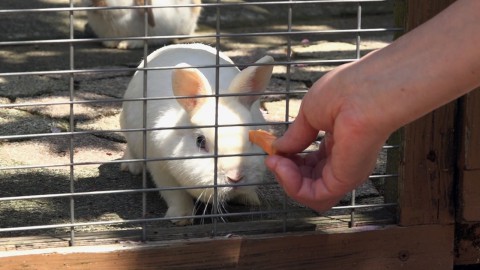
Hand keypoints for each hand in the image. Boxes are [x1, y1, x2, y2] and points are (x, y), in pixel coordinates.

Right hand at [265, 65, 389, 211]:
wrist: (363, 92)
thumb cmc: (345, 92)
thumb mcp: (310, 114)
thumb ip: (295, 136)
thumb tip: (278, 149)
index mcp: (338, 142)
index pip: (310, 163)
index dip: (290, 159)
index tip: (275, 150)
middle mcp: (342, 160)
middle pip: (308, 181)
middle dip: (285, 172)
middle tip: (273, 159)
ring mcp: (344, 172)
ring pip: (309, 193)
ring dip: (286, 180)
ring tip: (277, 163)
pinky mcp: (343, 181)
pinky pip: (312, 195)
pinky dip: (292, 185)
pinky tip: (282, 166)